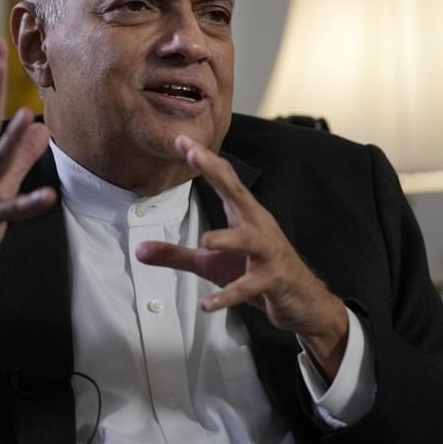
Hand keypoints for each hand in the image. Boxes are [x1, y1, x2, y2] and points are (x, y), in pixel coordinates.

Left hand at [135, 135, 347, 375]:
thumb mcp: (210, 262)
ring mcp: (268, 253)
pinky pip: (249, 286)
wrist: (303, 300)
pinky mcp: (273, 280)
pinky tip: (208, 303)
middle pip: (237, 192)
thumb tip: (139, 250)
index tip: (180, 140)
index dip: (203, 159)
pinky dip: (229, 294)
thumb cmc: (257, 271)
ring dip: (228, 240)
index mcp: (244, 215)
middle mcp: (258, 227)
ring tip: (206, 241)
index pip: (223, 180)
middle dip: (215, 172)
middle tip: (193, 154)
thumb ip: (175, 254)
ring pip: (249, 241)